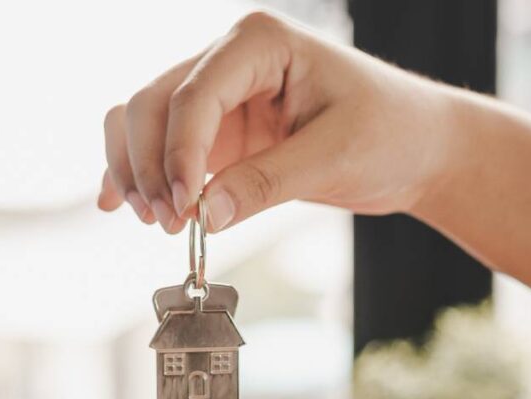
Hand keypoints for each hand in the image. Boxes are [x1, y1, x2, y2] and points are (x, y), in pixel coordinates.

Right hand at [98, 11, 455, 232]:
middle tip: (168, 224)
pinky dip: (134, 172)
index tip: (183, 208)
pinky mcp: (217, 133)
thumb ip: (266, 183)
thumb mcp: (335, 156)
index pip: (194, 94)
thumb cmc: (392, 133)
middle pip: (152, 103)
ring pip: (141, 121)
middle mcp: (228, 60)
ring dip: (133, 169)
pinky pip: (159, 147)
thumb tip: (201, 215)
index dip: (179, 153)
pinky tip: (111, 202)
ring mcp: (217, 97)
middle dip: (148, 165)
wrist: (419, 148)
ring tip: (154, 221)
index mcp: (260, 42)